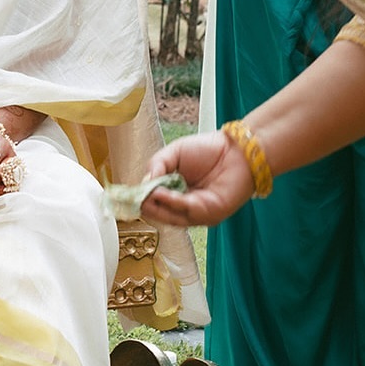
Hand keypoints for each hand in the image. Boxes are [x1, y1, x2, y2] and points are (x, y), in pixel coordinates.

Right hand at [139, 131, 253, 226]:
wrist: (238, 148)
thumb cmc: (209, 150)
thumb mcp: (174, 153)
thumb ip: (157, 165)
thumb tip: (143, 182)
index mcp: (175, 192)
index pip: (154, 203)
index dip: (140, 200)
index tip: (126, 195)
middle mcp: (185, 206)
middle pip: (160, 214)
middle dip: (145, 206)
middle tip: (133, 197)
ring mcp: (198, 213)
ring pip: (171, 217)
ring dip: (157, 206)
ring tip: (146, 193)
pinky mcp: (211, 214)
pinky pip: (187, 212)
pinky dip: (172, 203)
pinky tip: (161, 192)